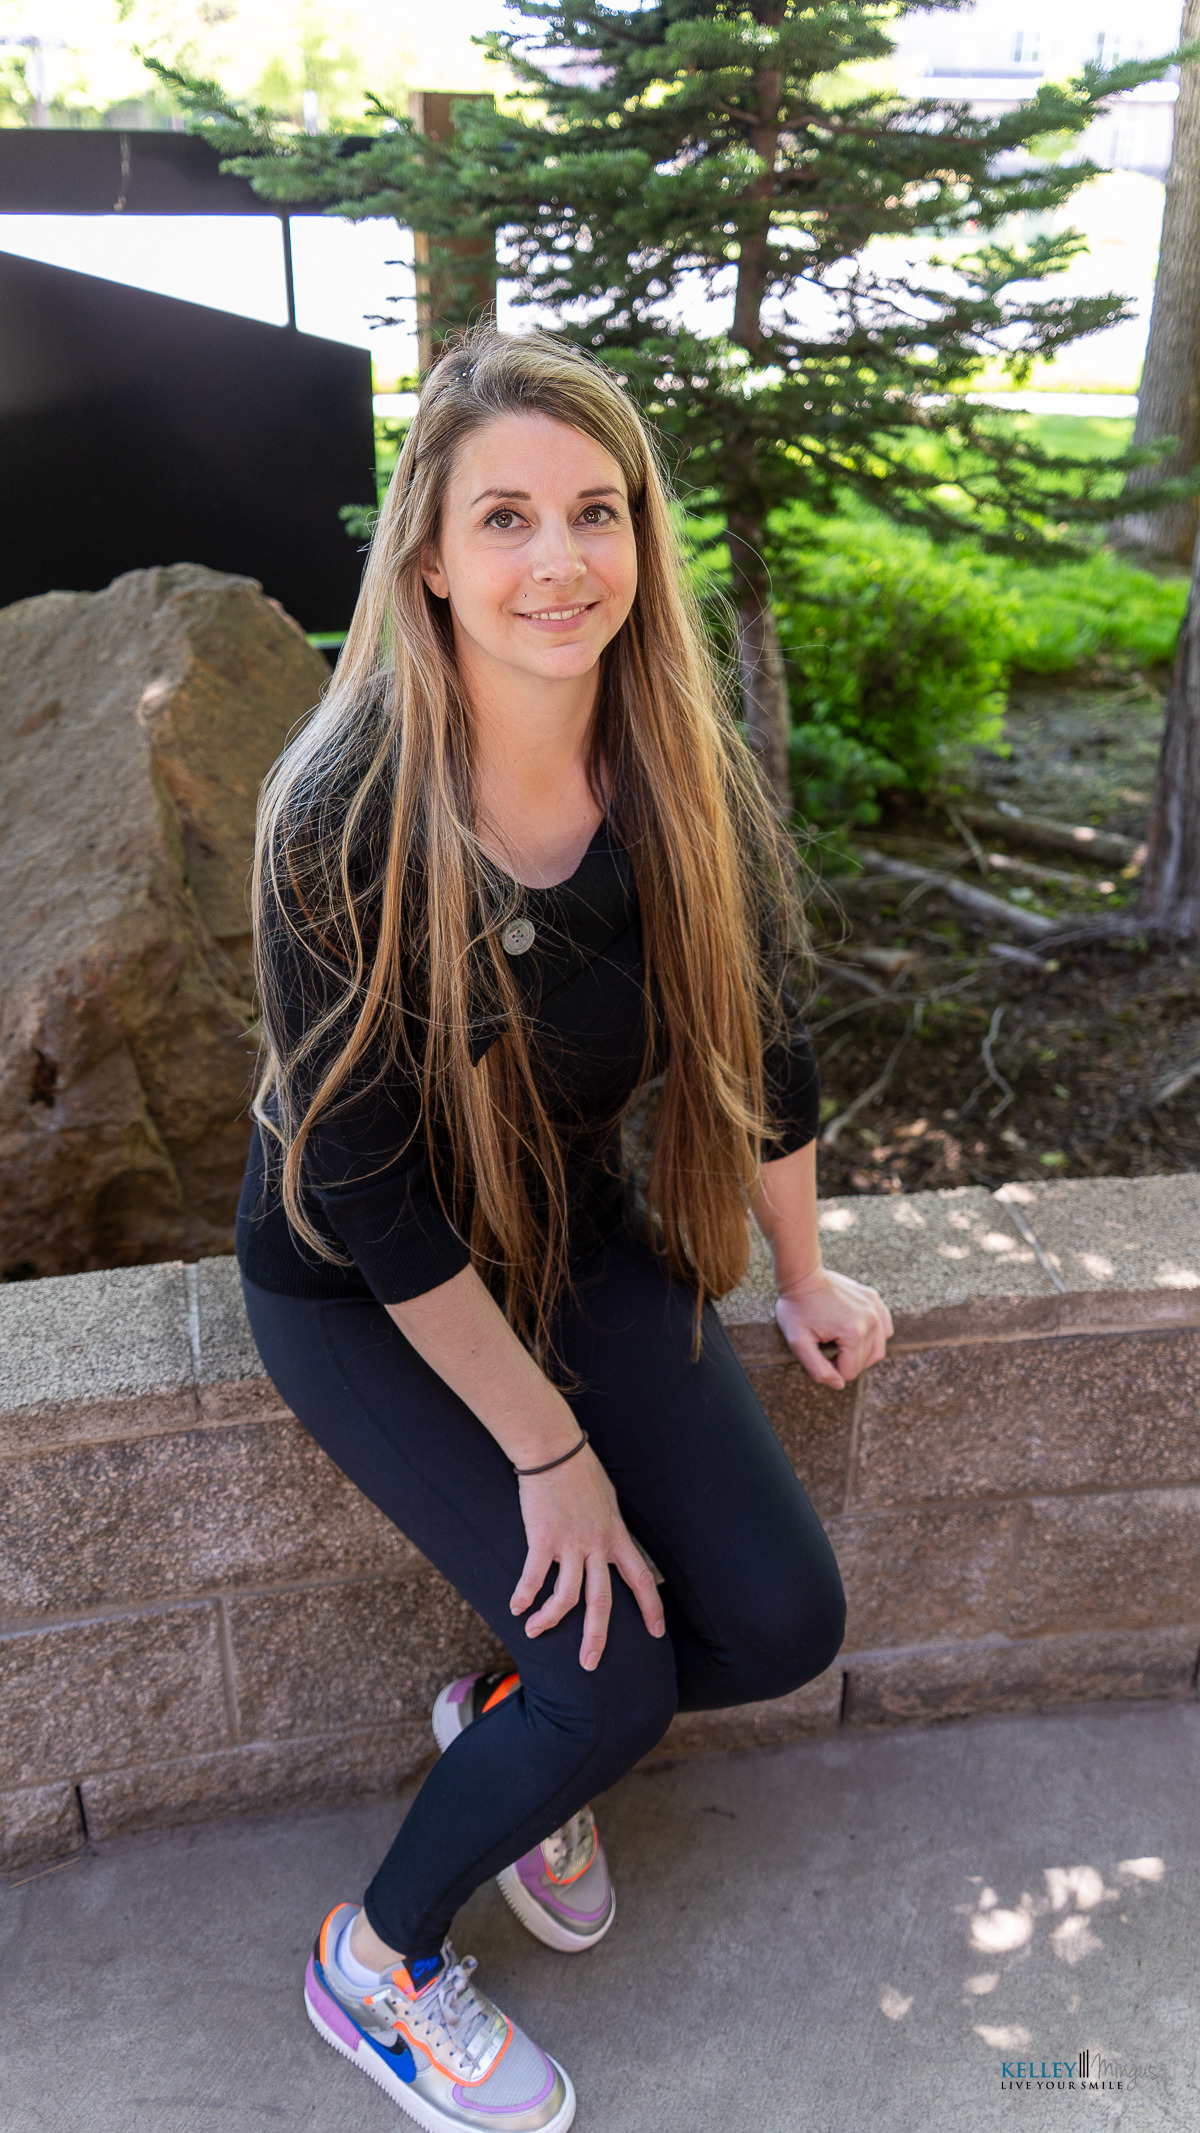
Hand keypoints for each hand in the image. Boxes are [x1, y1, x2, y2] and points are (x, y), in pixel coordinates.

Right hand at [510, 1445, 665, 1670]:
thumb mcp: (608, 1499)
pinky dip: (524, 1595)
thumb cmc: (580, 1469)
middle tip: (590, 1664)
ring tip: (534, 1632)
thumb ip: (609, 1525)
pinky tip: (516, 1607)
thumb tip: (610, 1539)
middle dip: (597, 1638)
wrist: (554, 1450)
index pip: (641, 1579)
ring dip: (550, 1620)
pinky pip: (534, 1577)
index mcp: (616, 1536)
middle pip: (603, 1602)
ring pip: (567, 1597)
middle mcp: (597, 1545)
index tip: (656, 1633)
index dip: (650, 1608)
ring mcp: (571, 1544)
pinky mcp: (543, 1539)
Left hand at [775, 1265, 892, 1389]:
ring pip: (878, 1349)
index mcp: (853, 1334)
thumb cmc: (797, 1308)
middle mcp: (871, 1321)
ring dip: (860, 1354)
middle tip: (826, 1350)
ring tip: (840, 1345)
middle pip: (865, 1362)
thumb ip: (818, 1370)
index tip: (817, 1354)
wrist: (802, 1276)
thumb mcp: (799, 1344)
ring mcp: (876, 1308)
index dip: (832, 1370)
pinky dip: (873, 1337)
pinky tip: (856, 1334)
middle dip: (845, 1362)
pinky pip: (884, 1329)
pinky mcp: (875, 1299)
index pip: (850, 1372)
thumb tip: (839, 1385)